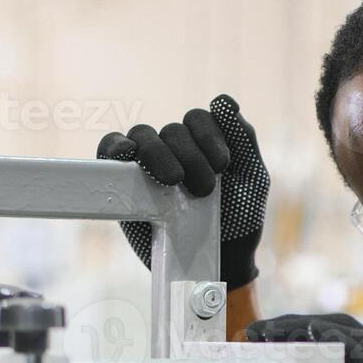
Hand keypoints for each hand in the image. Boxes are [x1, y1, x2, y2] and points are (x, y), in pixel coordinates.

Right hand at [98, 95, 268, 289]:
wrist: (219, 261)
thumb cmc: (238, 219)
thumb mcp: (253, 179)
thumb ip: (243, 139)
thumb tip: (223, 101)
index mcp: (205, 141)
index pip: (199, 118)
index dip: (209, 135)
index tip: (223, 165)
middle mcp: (175, 147)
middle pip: (173, 130)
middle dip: (191, 156)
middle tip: (204, 189)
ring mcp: (147, 163)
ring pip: (143, 135)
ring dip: (159, 153)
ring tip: (173, 181)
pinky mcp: (123, 183)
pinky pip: (109, 149)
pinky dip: (115, 146)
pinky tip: (127, 154)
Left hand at [245, 314, 362, 362]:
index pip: (350, 338)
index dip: (309, 332)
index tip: (274, 336)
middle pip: (343, 330)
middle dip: (296, 326)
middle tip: (258, 332)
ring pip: (348, 340)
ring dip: (301, 333)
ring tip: (265, 337)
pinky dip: (328, 352)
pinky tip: (300, 348)